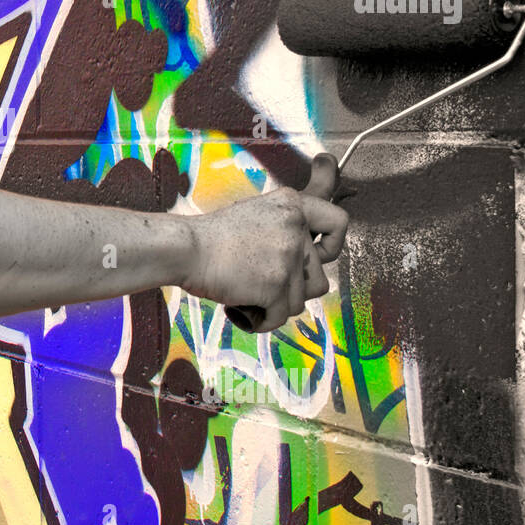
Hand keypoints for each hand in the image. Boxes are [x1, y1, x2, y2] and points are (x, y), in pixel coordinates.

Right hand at [181, 154, 348, 331]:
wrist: (186, 249)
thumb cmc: (212, 236)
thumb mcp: (255, 214)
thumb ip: (286, 225)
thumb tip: (310, 239)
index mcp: (292, 205)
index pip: (338, 222)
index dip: (333, 245)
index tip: (320, 255)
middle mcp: (296, 228)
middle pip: (318, 277)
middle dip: (292, 288)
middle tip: (263, 281)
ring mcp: (288, 257)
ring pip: (301, 300)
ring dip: (277, 304)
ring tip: (249, 293)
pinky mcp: (276, 286)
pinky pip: (281, 317)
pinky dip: (263, 320)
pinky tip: (243, 310)